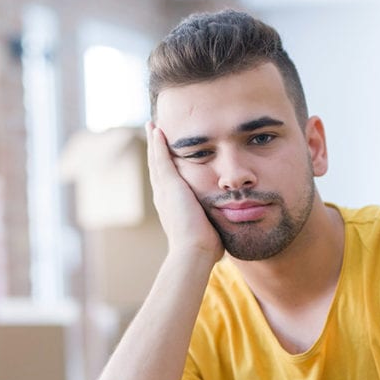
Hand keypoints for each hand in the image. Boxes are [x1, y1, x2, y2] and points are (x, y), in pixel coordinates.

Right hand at [145, 122, 223, 264]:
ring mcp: (164, 191)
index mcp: (172, 207)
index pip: (168, 182)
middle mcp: (164, 198)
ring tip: (152, 127)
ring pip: (156, 161)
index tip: (166, 156)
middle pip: (158, 168)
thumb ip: (215, 225)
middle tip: (153, 133)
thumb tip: (227, 230)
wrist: (194, 252)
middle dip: (156, 151)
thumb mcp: (210, 231)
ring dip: (154, 143)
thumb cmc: (205, 249)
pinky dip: (158, 144)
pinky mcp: (169, 186)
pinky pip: (161, 159)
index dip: (166, 168)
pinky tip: (157, 130)